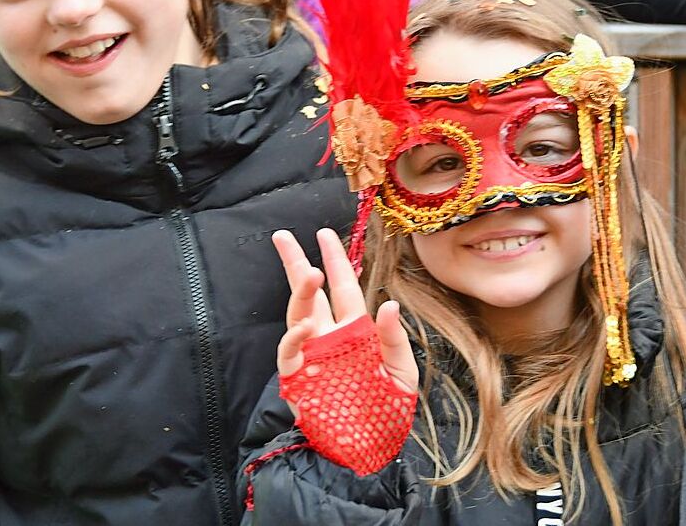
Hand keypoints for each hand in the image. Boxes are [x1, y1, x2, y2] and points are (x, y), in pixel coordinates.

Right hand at [273, 229, 417, 414]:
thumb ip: (395, 340)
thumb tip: (390, 305)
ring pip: (298, 313)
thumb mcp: (402, 374)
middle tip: (284, 237)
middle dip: (296, 264)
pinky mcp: (297, 377)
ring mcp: (311, 355)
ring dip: (302, 291)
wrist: (367, 452)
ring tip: (310, 271)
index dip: (335, 260)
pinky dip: (295, 335)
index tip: (324, 234)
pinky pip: (290, 350)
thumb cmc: (386, 412)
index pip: (343, 287)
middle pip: (309, 293)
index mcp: (355, 331)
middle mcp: (329, 338)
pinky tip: (306, 326)